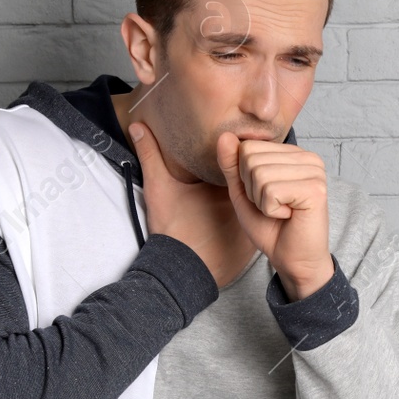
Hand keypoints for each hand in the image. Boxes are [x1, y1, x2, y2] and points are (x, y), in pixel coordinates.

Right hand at [128, 121, 255, 287]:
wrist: (179, 273)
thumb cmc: (172, 231)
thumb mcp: (159, 189)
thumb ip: (150, 155)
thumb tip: (138, 125)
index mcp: (226, 190)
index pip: (244, 166)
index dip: (242, 155)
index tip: (239, 142)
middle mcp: (244, 208)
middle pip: (254, 184)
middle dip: (252, 173)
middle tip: (249, 157)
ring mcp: (250, 226)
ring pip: (259, 203)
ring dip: (256, 195)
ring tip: (256, 181)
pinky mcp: (252, 245)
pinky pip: (261, 223)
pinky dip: (258, 217)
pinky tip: (253, 211)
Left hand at [215, 132, 333, 300]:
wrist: (293, 259)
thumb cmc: (271, 228)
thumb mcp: (243, 193)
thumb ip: (232, 165)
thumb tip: (224, 135)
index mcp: (292, 153)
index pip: (248, 148)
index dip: (245, 178)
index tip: (265, 196)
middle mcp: (307, 157)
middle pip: (251, 159)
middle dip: (253, 190)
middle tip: (274, 207)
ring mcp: (314, 171)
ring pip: (259, 175)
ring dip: (262, 202)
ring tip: (282, 212)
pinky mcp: (315, 189)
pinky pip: (271, 191)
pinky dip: (272, 210)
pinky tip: (290, 216)